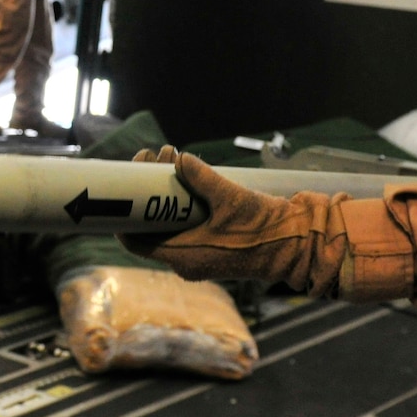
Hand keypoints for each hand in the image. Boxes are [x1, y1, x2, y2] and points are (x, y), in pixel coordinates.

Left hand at [123, 147, 334, 289]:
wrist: (293, 246)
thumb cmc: (263, 229)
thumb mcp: (231, 199)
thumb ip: (202, 178)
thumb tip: (180, 160)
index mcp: (184, 256)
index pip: (135, 242)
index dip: (123, 217)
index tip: (124, 186)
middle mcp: (185, 260)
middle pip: (149, 226)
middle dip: (147, 191)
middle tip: (152, 159)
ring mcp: (197, 255)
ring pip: (166, 222)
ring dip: (164, 191)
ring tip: (170, 157)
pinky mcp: (208, 246)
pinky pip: (182, 224)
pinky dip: (178, 201)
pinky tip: (183, 174)